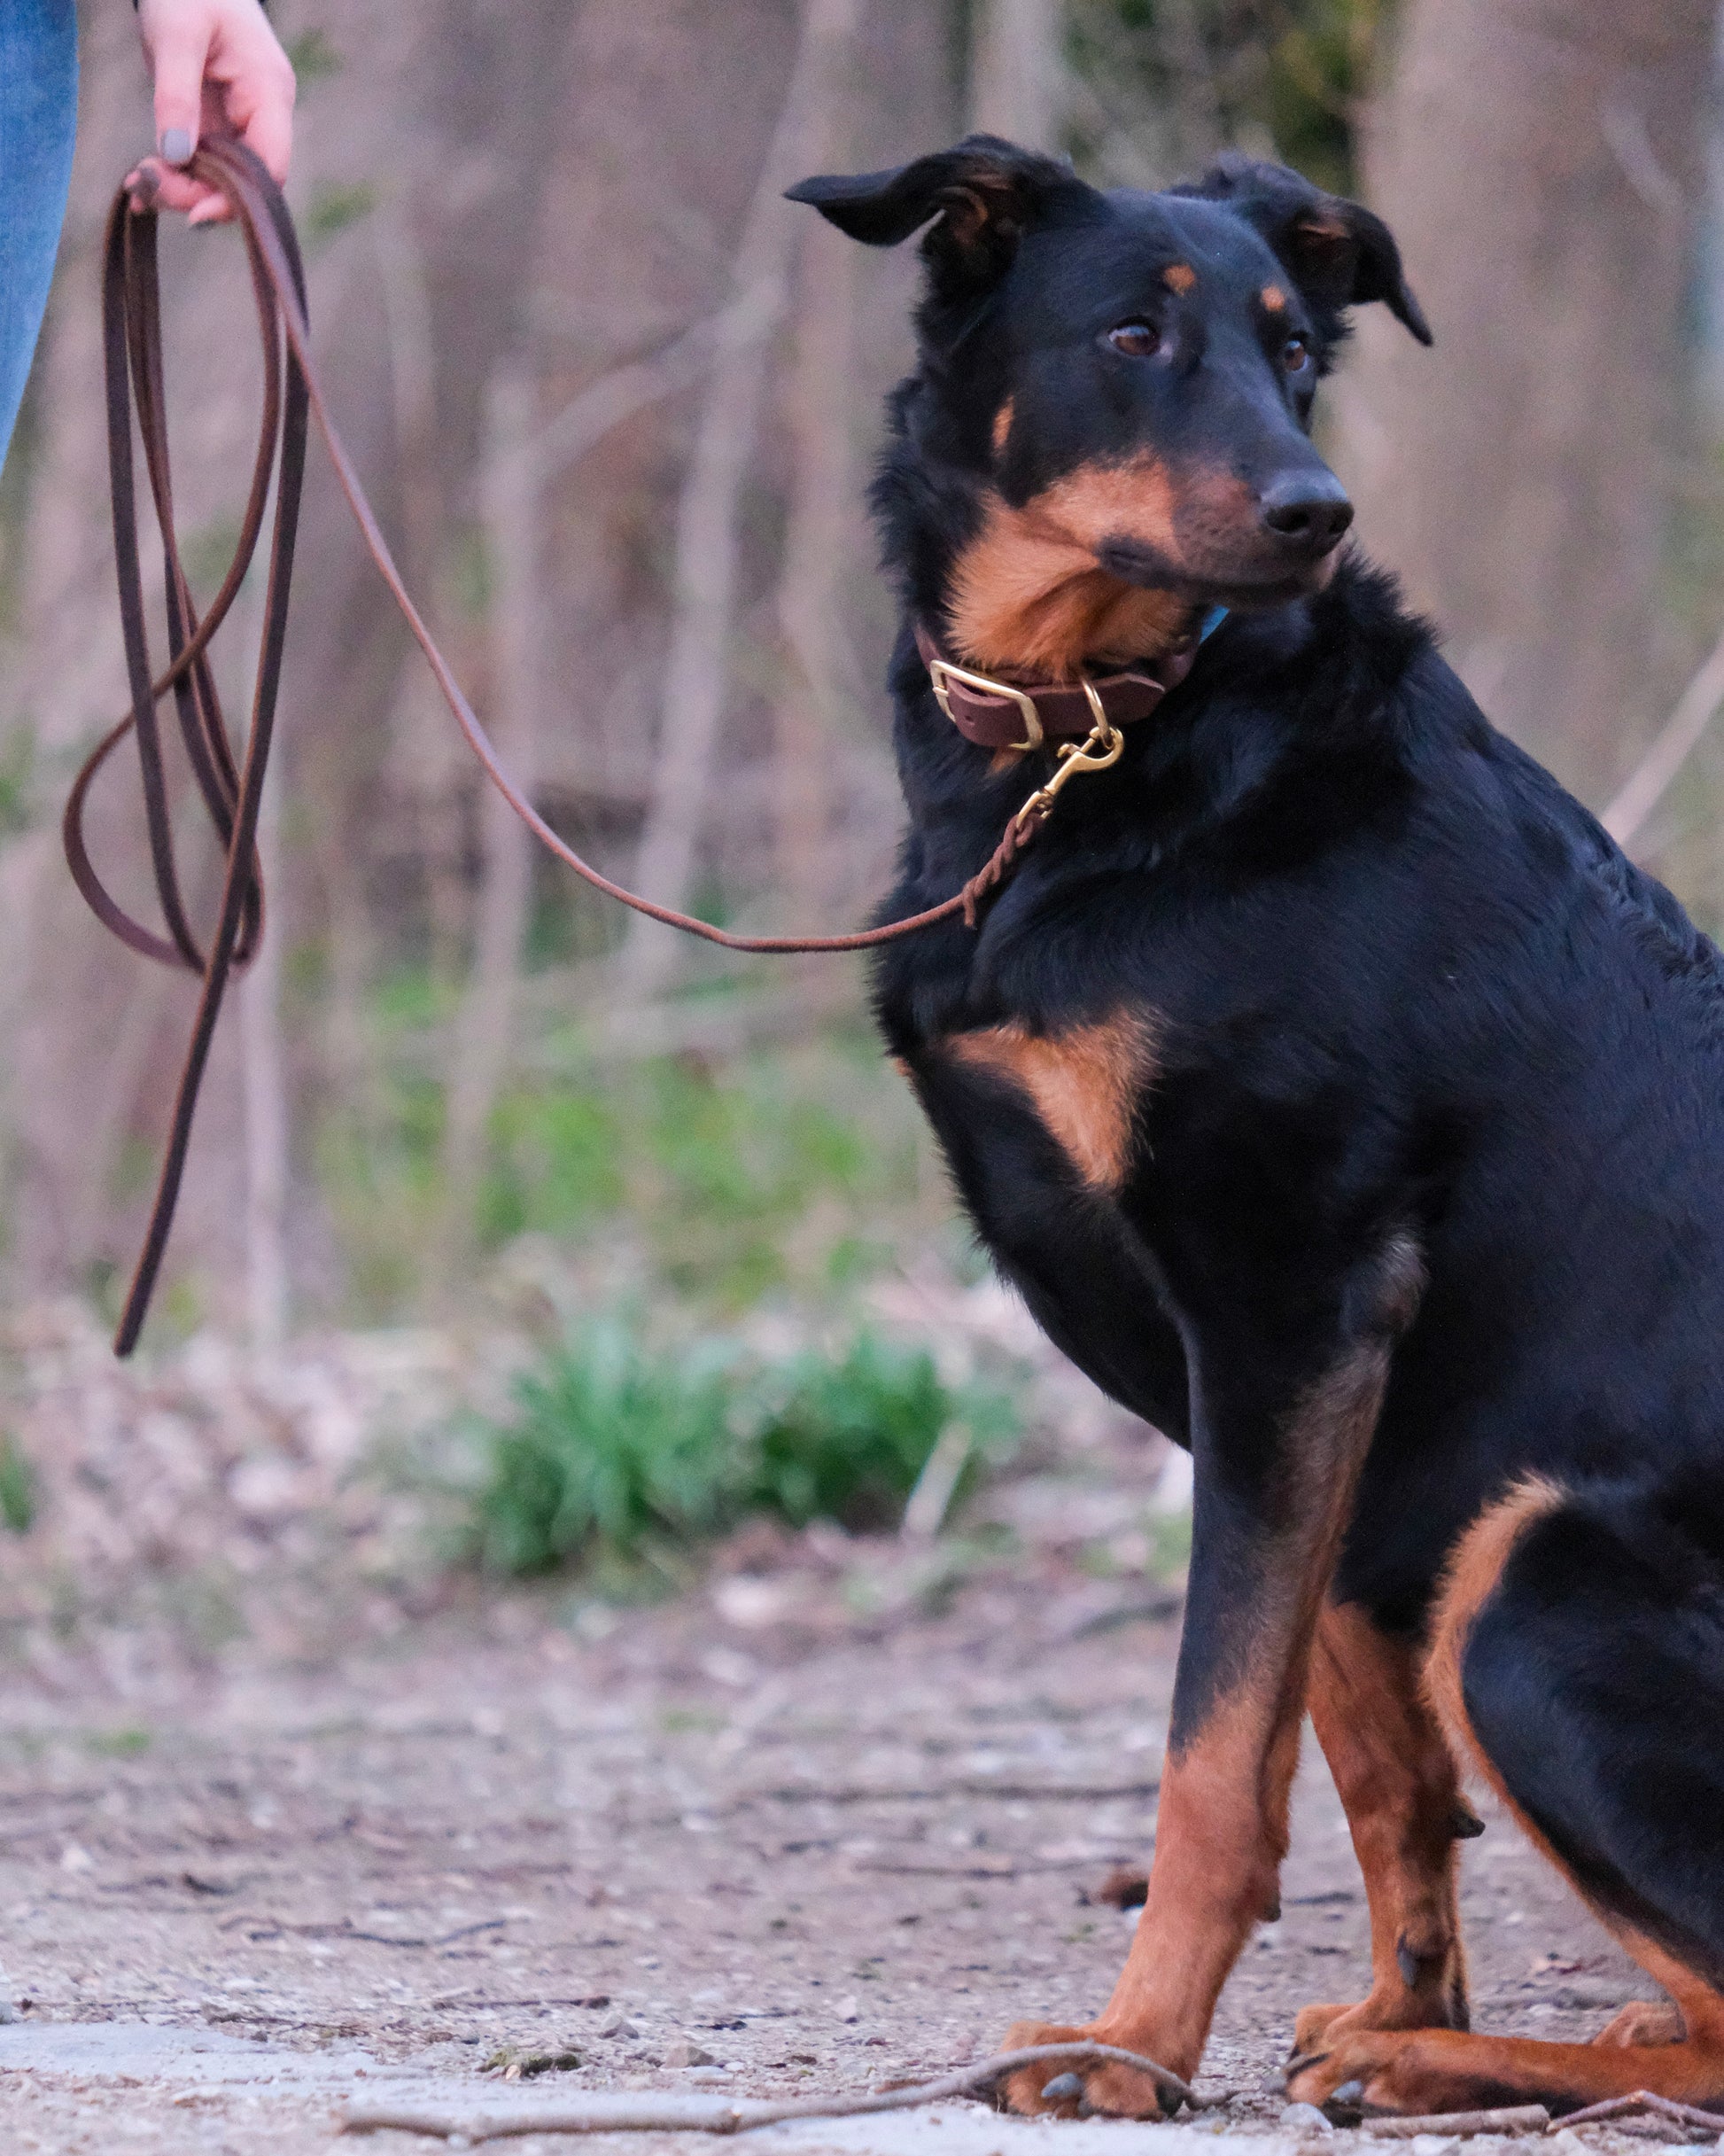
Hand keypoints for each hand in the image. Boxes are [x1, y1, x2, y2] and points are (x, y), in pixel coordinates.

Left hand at [125, 0, 295, 224]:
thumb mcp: (176, 36)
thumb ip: (176, 96)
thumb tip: (176, 157)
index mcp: (268, 91)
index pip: (270, 166)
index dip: (239, 199)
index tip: (193, 215)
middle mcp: (262, 113)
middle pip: (246, 181)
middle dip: (198, 194)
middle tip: (146, 189)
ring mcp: (240, 119)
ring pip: (222, 177)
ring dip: (181, 188)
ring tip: (136, 184)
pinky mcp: (216, 121)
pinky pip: (202, 161)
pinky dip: (174, 174)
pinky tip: (141, 180)